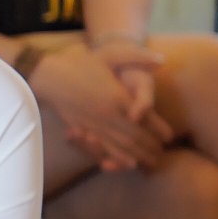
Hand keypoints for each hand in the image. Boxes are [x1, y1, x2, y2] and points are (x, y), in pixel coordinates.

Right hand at [30, 42, 167, 171]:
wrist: (48, 75)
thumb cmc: (79, 63)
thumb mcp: (110, 55)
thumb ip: (137, 56)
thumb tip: (162, 61)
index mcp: (117, 97)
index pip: (145, 118)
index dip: (159, 129)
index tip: (169, 137)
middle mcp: (108, 114)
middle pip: (135, 136)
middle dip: (150, 147)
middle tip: (162, 154)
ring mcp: (94, 123)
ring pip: (121, 144)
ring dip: (137, 155)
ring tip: (149, 162)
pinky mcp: (83, 128)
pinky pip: (104, 146)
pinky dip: (118, 156)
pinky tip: (127, 163)